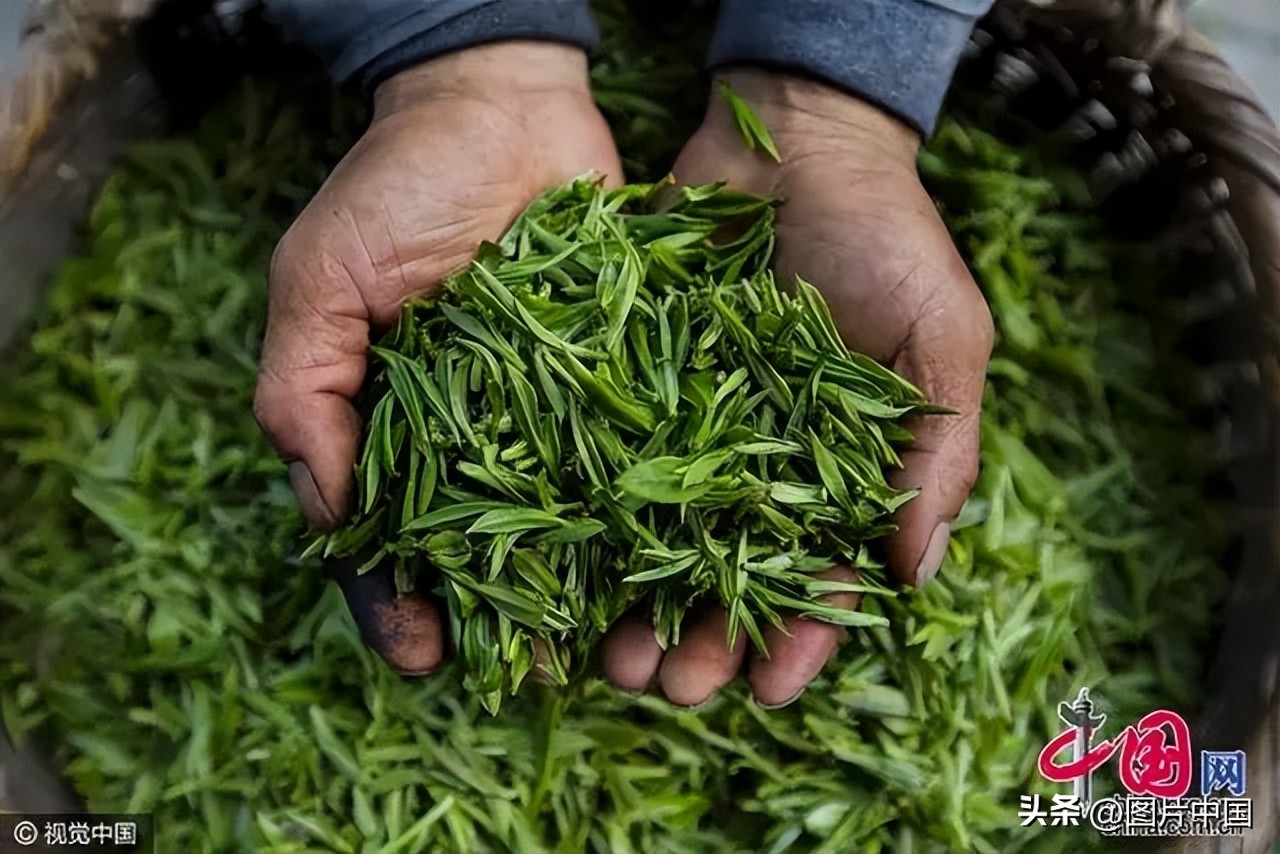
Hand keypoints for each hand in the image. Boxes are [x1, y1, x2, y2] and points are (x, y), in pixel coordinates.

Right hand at [254, 43, 622, 674]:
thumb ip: (305, 389)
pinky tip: (675, 553)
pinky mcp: (625, 378)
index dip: (398, 598)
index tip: (420, 651)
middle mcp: (478, 432)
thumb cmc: (396, 186)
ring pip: (570, 518)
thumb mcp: (320, 279)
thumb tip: (328, 511)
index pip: (389, 534)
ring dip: (589, 584)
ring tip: (613, 642)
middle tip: (538, 671)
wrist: (504, 104)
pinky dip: (655, 503)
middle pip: (487, 546)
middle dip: (508, 615)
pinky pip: (639, 452)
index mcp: (396, 424)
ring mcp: (556, 411)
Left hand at [602, 70, 992, 706]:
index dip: (798, 638)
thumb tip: (912, 573)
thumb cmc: (886, 237)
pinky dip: (586, 521)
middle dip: (702, 641)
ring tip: (609, 657)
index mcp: (838, 469)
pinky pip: (605, 465)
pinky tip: (561, 572)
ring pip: (657, 542)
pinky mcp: (630, 388)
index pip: (820, 575)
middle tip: (668, 687)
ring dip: (636, 608)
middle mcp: (759, 465)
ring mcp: (690, 430)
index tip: (767, 690)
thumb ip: (938, 453)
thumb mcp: (940, 338)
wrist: (792, 141)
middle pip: (726, 576)